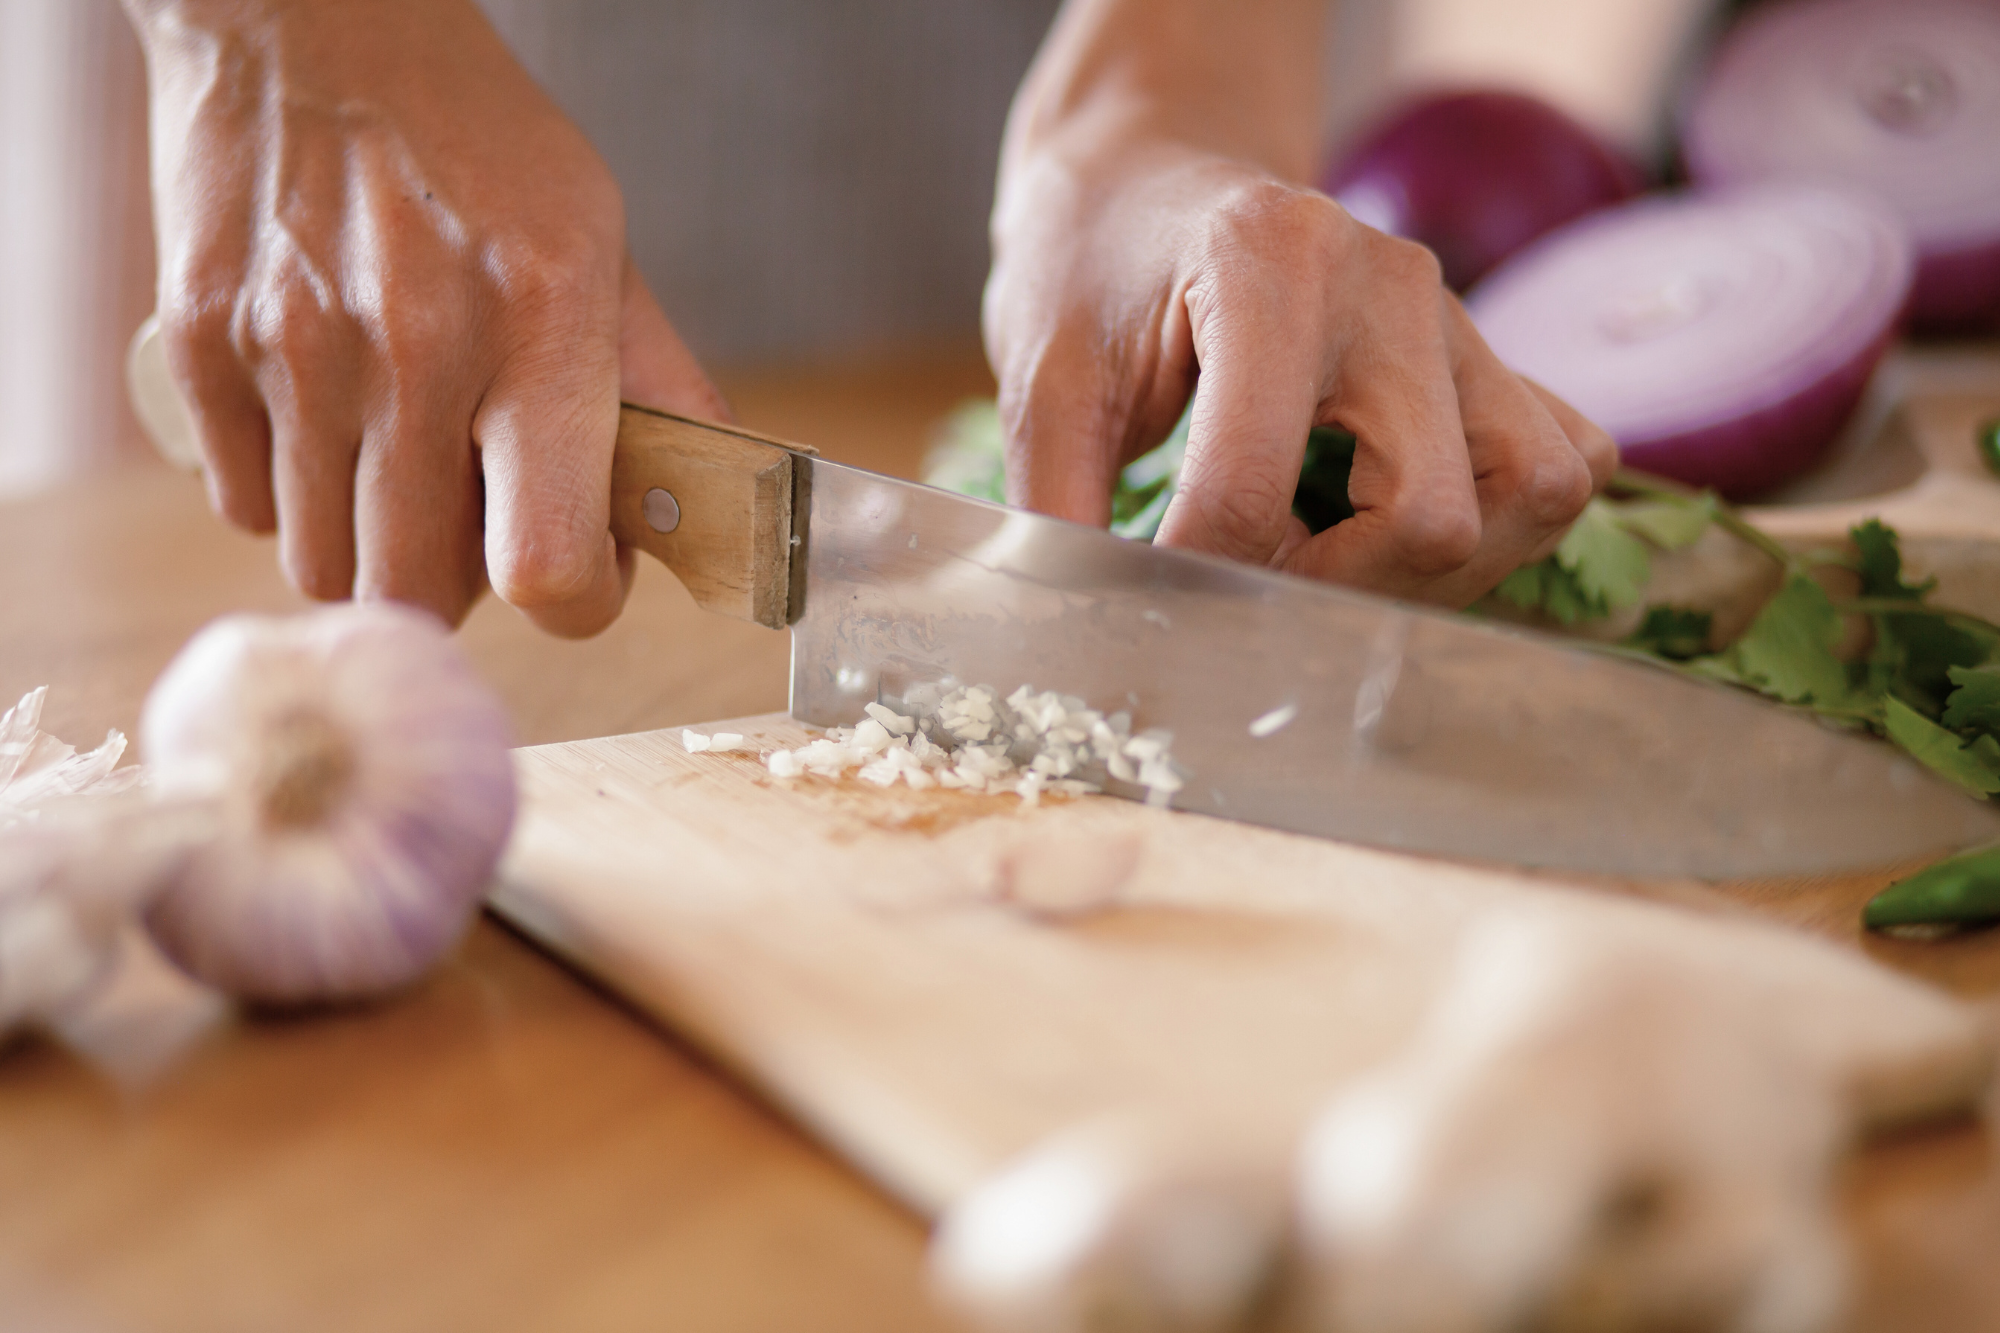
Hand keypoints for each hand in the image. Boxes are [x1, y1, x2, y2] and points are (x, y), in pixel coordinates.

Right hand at [126, 0, 727, 634]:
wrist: (314, 23)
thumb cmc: (483, 150)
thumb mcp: (606, 251)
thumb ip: (660, 393)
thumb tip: (709, 518)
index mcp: (540, 329)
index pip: (547, 569)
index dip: (574, 602)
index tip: (578, 573)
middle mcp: (412, 348)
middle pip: (417, 593)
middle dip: (464, 587)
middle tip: (480, 522)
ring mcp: (292, 350)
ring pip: (324, 567)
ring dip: (372, 547)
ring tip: (401, 464)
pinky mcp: (196, 343)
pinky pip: (243, 507)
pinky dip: (292, 495)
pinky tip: (328, 422)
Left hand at [987, 1, 1614, 607]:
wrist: (1152, 179)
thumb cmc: (1096, 268)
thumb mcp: (1043, 377)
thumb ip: (1055, 504)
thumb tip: (1078, 632)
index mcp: (1269, 269)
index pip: (1250, 487)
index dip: (1196, 580)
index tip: (1156, 601)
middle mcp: (1392, 286)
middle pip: (1433, 516)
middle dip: (1336, 595)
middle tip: (1251, 593)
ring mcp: (1459, 319)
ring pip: (1532, 493)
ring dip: (1434, 571)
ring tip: (1328, 565)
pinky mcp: (1492, 355)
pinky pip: (1567, 462)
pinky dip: (1503, 526)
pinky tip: (1391, 526)